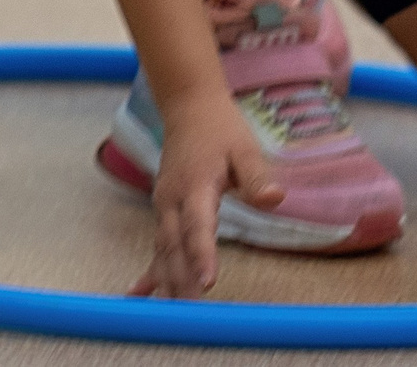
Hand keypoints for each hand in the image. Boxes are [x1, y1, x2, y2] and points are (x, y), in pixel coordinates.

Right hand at [127, 91, 280, 299]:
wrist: (188, 107)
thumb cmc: (221, 128)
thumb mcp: (244, 147)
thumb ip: (256, 177)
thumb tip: (276, 199)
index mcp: (195, 184)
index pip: (198, 225)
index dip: (202, 254)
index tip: (206, 281)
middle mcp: (173, 198)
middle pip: (175, 244)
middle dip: (181, 278)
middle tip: (189, 309)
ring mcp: (163, 204)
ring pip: (163, 248)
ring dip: (167, 279)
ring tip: (173, 310)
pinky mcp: (163, 208)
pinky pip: (157, 243)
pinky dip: (152, 269)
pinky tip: (140, 294)